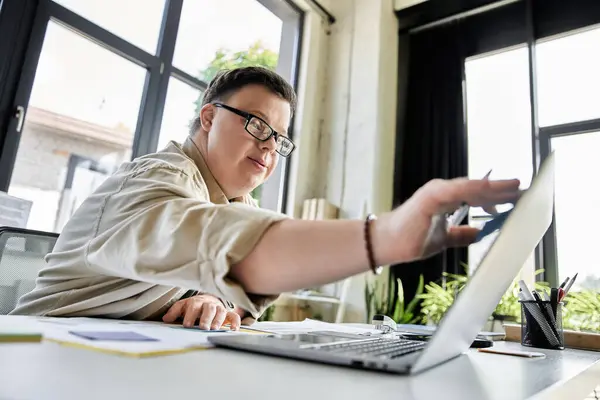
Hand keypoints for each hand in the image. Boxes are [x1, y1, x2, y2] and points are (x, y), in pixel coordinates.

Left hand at [162, 294, 240, 329]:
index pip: (193, 307)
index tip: (187, 325)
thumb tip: (165, 319)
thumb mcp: (182, 307)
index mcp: (196, 302)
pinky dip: (235, 322)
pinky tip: (233, 329)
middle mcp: (209, 304)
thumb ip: (174, 312)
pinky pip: (234, 316)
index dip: (190, 315)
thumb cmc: (193, 306)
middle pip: (209, 309)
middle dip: (206, 318)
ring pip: (221, 312)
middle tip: (203, 327)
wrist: (208, 300)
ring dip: (218, 320)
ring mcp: (219, 309)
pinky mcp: (228, 314)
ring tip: (214, 329)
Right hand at [374, 177, 520, 262]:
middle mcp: (444, 191)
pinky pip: (458, 191)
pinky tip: (491, 190)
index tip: (519, 199)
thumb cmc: (411, 238)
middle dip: (503, 190)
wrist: (389, 243)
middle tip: (525, 190)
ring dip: (494, 187)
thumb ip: (461, 234)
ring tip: (514, 187)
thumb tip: (479, 234)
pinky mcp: (431, 195)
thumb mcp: (444, 238)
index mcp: (447, 199)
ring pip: (472, 187)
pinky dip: (475, 189)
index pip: (477, 195)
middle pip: (479, 188)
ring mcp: (437, 191)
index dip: (499, 196)